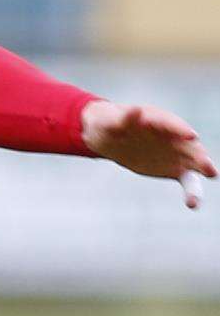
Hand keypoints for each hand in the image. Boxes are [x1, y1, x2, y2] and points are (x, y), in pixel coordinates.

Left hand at [81, 100, 216, 208]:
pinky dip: (192, 191)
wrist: (107, 135)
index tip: (191, 136)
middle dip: (198, 151)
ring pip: (194, 161)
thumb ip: (123, 119)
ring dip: (203, 168)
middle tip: (206, 164)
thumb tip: (135, 111)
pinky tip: (193, 204)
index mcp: (155, 118)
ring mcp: (175, 151)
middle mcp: (171, 134)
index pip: (170, 123)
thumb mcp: (108, 120)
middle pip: (188, 142)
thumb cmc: (107, 122)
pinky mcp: (174, 168)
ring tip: (212, 174)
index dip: (180, 129)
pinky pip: (187, 180)